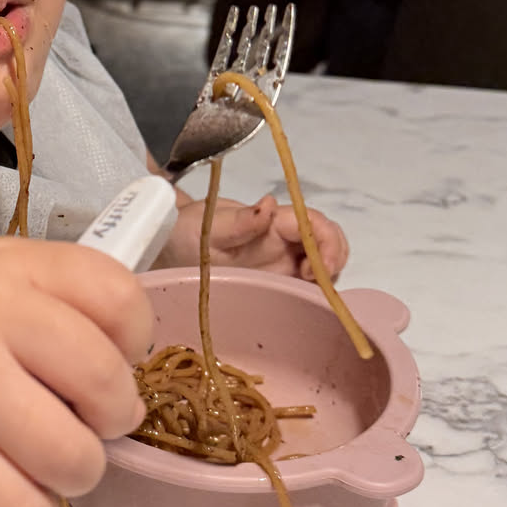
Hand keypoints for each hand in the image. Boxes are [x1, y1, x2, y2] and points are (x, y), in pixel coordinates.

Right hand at [0, 238, 153, 506]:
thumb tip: (134, 393)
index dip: (134, 341)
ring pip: (74, 455)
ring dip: (73, 473)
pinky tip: (9, 489)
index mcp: (9, 266)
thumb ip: (65, 313)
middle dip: (111, 420)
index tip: (111, 363)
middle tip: (84, 425)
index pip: (117, 295)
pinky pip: (26, 506)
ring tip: (41, 461)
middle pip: (104, 381)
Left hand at [157, 193, 349, 282]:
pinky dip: (317, 291)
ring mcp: (285, 259)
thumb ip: (240, 220)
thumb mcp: (209, 228)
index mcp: (274, 221)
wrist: (171, 249)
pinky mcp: (280, 279)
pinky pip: (310, 282)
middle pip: (328, 240)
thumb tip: (269, 205)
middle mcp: (285, 238)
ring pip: (324, 260)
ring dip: (328, 276)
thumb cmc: (189, 234)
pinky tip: (304, 302)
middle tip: (316, 285)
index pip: (314, 222)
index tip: (319, 269)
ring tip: (308, 293)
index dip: (327, 242)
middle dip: (334, 260)